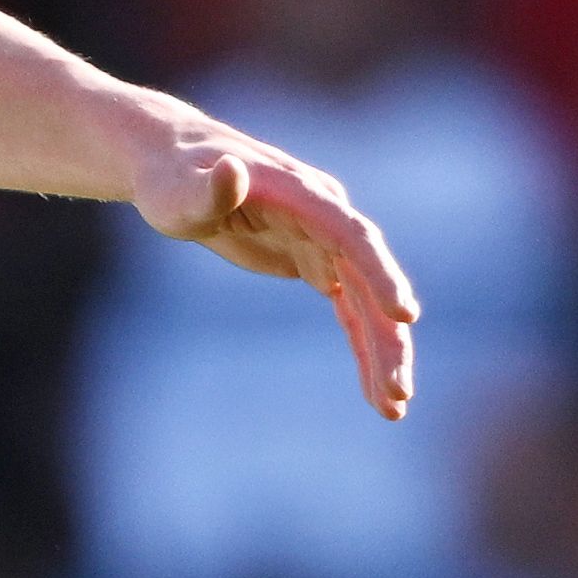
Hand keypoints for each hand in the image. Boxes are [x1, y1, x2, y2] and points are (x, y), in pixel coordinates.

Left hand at [134, 118, 420, 418]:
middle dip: (387, 335)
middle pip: (370, 280)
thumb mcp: (179, 190)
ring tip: (393, 408)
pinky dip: (365, 348)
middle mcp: (326, 218)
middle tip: (399, 391)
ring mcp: (325, 243)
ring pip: (368, 303)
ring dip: (383, 353)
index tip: (404, 316)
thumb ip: (207, 189)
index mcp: (303, 196)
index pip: (352, 236)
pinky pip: (351, 311)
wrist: (178, 168)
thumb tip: (231, 170)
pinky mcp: (315, 264)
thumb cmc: (172, 178)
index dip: (380, 274)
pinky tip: (377, 392)